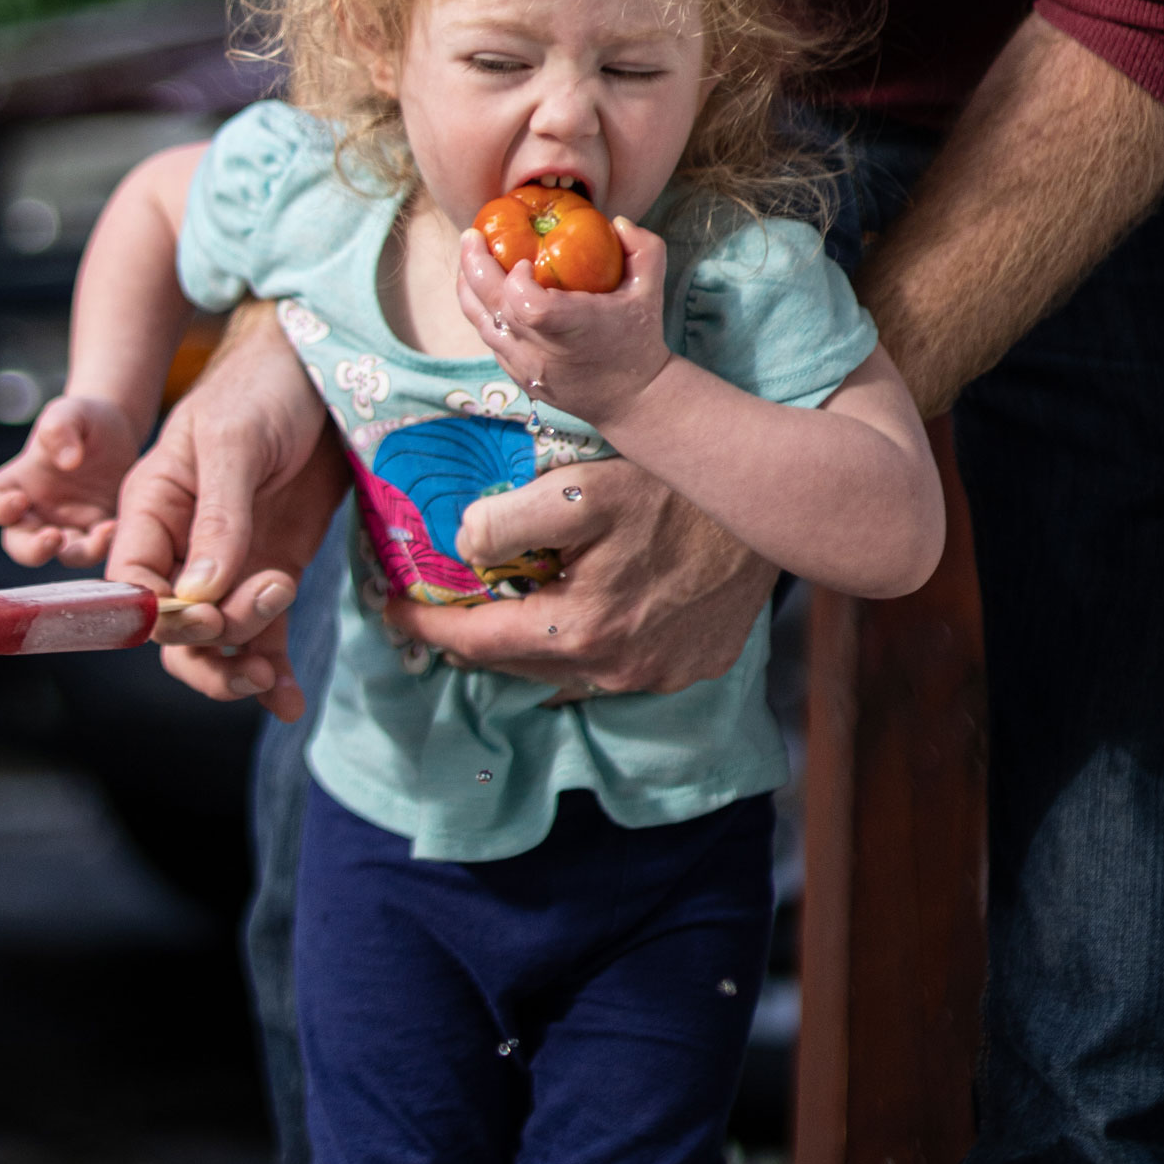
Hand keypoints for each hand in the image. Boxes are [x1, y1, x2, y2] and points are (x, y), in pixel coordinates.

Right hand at [0, 392, 140, 570]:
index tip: (20, 500)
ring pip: (62, 555)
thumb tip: (68, 462)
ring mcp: (69, 524)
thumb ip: (61, 429)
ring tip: (102, 532)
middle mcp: (39, 509)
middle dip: (32, 550)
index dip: (0, 509)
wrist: (119, 430)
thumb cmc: (83, 419)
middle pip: (20, 545)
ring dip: (78, 552)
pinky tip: (119, 526)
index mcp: (21, 480)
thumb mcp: (70, 412)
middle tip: (53, 538)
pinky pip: (97, 548)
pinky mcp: (99, 529)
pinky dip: (106, 544)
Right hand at [108, 300, 344, 722]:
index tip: (206, 617)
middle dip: (206, 647)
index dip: (158, 617)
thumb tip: (199, 596)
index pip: (130, 584)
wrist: (321, 369)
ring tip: (275, 674)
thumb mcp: (235, 441)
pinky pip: (261, 634)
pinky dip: (272, 670)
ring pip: (214, 641)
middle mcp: (180, 543)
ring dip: (239, 666)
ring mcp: (228, 562)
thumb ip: (218, 517)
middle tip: (258, 627)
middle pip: (169, 628)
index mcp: (151, 507)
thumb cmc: (263, 388)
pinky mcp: (270, 569)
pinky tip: (289, 699)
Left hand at [401, 455, 776, 696]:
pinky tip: (578, 612)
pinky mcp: (692, 667)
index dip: (426, 627)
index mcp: (582, 632)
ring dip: (528, 645)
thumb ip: (511, 521)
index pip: (478, 643)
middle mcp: (619, 669)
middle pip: (519, 664)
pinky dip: (583, 646)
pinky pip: (615, 668)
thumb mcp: (582, 488)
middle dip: (472, 638)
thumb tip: (466, 548)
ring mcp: (659, 676)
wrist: (774, 506)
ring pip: (566, 672)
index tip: (388, 611)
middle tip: (439, 609)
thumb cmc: (673, 487)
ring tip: (500, 611)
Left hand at [456, 218, 671, 428]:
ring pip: (480, 323)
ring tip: (469, 256)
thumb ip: (644, 247)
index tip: (524, 260)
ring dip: (468, 287)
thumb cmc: (640, 340)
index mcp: (573, 328)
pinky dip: (480, 309)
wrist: (632, 400)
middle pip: (493, 307)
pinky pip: (488, 337)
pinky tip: (483, 287)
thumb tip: (615, 221)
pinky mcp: (517, 376)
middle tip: (472, 235)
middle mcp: (542, 351)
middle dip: (473, 265)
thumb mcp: (651, 291)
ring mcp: (525, 367)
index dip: (515, 279)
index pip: (527, 305)